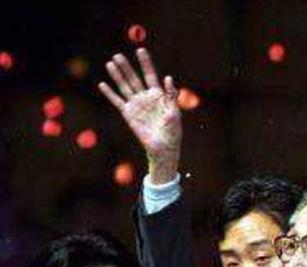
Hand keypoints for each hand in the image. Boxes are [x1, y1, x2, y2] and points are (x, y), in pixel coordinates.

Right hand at [98, 48, 181, 183]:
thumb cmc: (172, 131)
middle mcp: (145, 98)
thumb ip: (171, 95)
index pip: (150, 75)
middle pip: (134, 78)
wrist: (164, 147)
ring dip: (117, 75)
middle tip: (118, 55)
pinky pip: (117, 102)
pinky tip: (102, 84)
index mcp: (158, 95)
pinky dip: (110, 93)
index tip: (140, 50)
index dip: (145, 63)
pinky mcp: (129, 115)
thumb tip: (168, 78)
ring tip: (110, 63)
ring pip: (124, 87)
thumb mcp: (174, 112)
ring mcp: (136, 105)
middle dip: (126, 67)